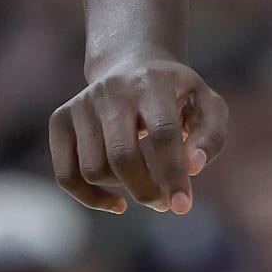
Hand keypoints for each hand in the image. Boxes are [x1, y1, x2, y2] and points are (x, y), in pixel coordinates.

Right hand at [49, 58, 227, 216]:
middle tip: (164, 204)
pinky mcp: (60, 119)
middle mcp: (111, 90)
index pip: (163, 133)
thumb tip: (193, 167)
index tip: (183, 206)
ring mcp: (81, 104)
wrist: (132, 64)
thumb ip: (211, 137)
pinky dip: (91, 199)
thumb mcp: (207, 106)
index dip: (174, 173)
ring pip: (94, 169)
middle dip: (146, 190)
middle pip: (121, 155)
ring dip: (123, 189)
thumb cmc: (177, 95)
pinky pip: (67, 175)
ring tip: (146, 185)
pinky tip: (118, 204)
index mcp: (151, 82)